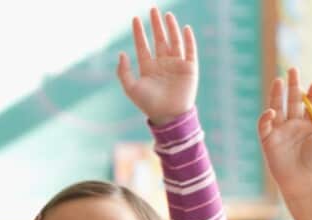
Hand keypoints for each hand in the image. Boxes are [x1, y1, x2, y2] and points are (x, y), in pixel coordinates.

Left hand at [117, 7, 197, 125]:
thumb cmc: (149, 105)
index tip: (135, 19)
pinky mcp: (190, 69)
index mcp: (149, 67)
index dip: (139, 32)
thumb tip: (121, 53)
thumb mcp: (131, 88)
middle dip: (156, 24)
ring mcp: (176, 65)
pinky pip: (190, 51)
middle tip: (153, 8)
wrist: (169, 116)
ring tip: (167, 14)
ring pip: (174, 41)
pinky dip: (188, 39)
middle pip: (159, 39)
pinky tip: (185, 28)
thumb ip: (123, 71)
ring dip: (171, 28)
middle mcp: (163, 64)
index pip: (143, 45)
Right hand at [257, 68, 311, 219]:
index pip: (308, 104)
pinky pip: (264, 125)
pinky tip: (272, 111)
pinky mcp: (268, 140)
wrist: (303, 183)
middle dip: (292, 86)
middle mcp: (293, 125)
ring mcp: (280, 131)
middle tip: (292, 70)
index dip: (311, 94)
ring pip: (277, 108)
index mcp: (308, 125)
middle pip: (291, 101)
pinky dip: (266, 118)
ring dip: (277, 95)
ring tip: (278, 80)